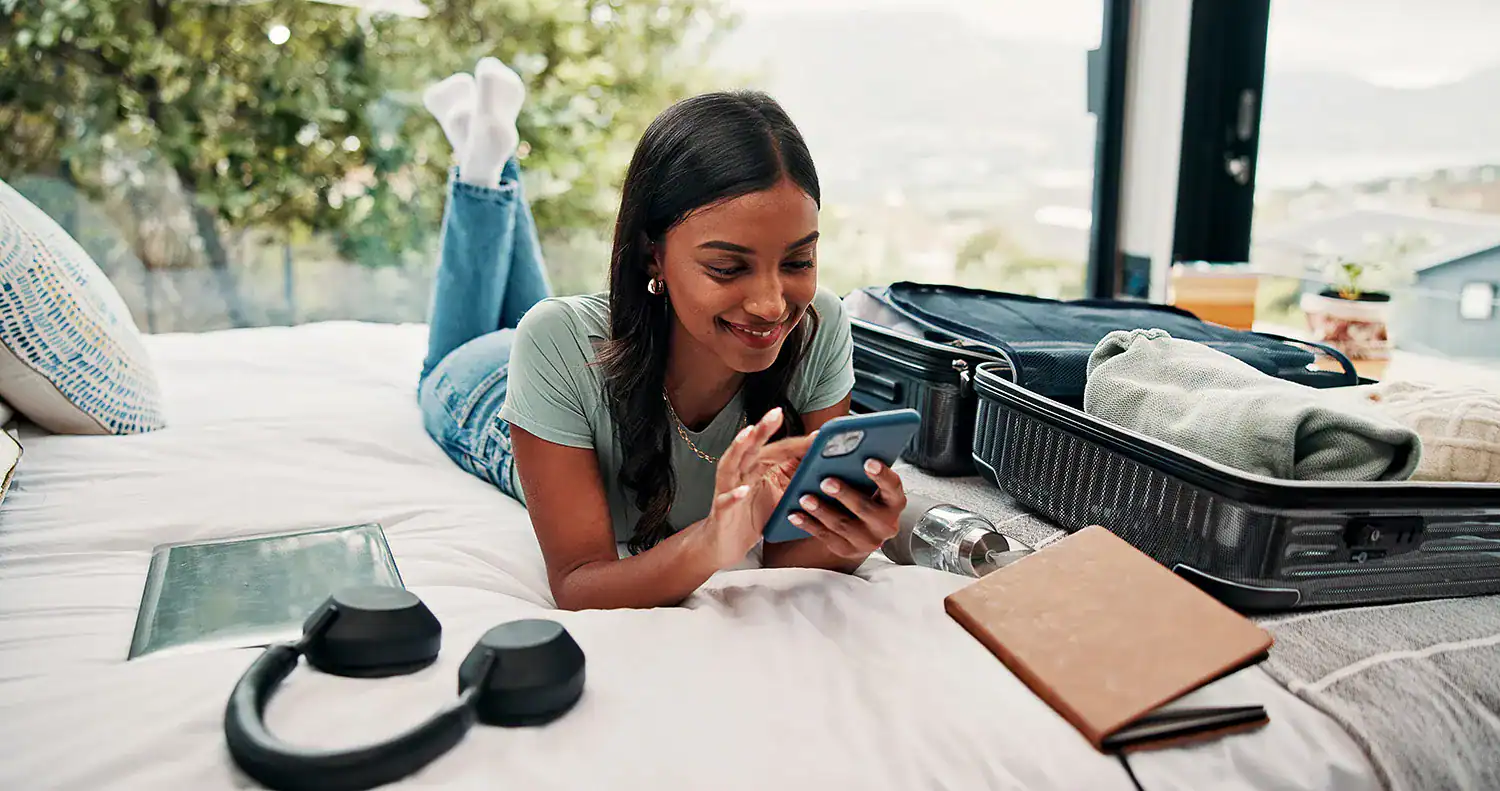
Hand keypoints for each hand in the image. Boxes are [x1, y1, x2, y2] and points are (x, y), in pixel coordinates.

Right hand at [699, 408, 815, 569]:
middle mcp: (741, 474)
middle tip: (776, 413)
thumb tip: (824, 470)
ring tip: (750, 434)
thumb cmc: (752, 516)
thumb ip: (795, 480)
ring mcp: (728, 490)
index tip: (818, 435)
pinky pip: (725, 500)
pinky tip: (743, 490)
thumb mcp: (779, 496)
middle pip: (752, 448)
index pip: (777, 450)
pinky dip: (734, 495)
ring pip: (731, 464)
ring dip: (739, 448)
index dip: (796, 442)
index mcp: (756, 468)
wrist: (725, 546)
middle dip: (763, 429)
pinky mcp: (721, 511)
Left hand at [786, 459, 906, 559]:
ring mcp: (867, 540)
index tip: (868, 461)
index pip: (893, 486)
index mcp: (893, 500)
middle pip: (865, 508)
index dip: (882, 474)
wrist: (857, 530)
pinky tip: (795, 513)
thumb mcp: (860, 478)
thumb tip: (820, 436)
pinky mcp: (846, 549)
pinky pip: (825, 536)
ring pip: (843, 524)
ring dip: (822, 510)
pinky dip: (808, 524)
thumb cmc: (859, 494)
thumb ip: (846, 457)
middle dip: (845, 494)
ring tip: (805, 497)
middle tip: (826, 480)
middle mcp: (885, 523)